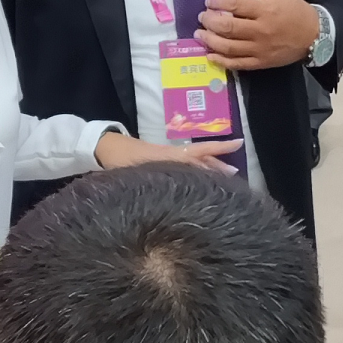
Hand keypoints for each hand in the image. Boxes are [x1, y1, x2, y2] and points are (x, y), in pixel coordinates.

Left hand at [94, 131, 241, 173]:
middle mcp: (172, 155)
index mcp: (169, 156)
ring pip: (195, 159)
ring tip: (226, 174)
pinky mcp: (162, 160)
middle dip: (218, 162)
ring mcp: (168, 156)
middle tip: (236, 171)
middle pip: (201, 157)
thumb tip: (165, 196)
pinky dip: (197, 166)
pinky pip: (186, 162)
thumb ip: (150, 181)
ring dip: (210, 165)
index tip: (238, 146)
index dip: (217, 152)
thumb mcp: (134, 172)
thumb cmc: (118, 160)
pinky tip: (201, 175)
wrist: (104, 148)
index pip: (198, 154)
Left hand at [197, 0, 319, 70]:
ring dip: (210, 40)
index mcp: (265, 11)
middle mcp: (260, 31)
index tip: (209, 1)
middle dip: (210, 21)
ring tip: (200, 34)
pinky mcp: (260, 63)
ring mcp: (259, 49)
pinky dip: (221, 61)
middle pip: (228, 27)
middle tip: (202, 17)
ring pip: (229, 47)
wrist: (315, 35)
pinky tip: (210, 55)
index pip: (235, 5)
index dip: (218, 2)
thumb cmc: (295, 11)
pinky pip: (237, 64)